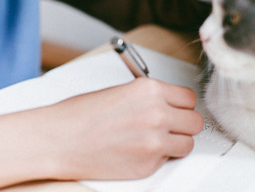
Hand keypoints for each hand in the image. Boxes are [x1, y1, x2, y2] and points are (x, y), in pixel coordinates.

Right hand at [0, 78, 203, 189]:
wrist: (59, 139)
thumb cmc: (81, 115)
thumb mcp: (121, 91)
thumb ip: (149, 97)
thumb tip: (167, 103)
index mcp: (150, 90)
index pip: (189, 98)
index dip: (182, 105)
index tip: (176, 109)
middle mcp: (157, 114)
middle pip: (195, 122)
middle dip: (183, 125)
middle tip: (169, 127)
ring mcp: (155, 142)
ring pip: (187, 144)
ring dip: (175, 143)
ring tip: (153, 141)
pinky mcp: (148, 165)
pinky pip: (167, 160)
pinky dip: (157, 158)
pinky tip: (136, 151)